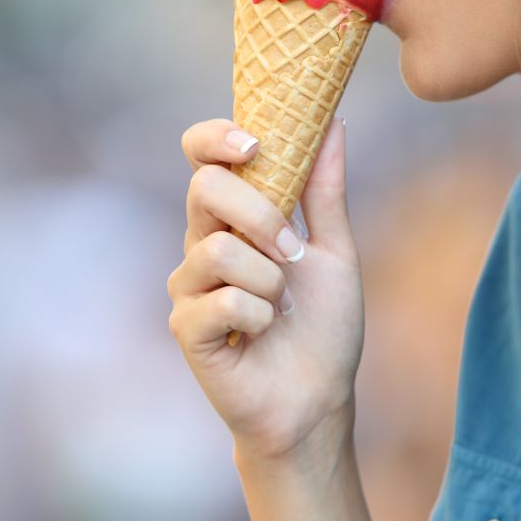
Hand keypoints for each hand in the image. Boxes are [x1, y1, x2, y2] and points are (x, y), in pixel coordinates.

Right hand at [167, 116, 364, 459]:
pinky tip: (264, 332)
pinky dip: (258, 315)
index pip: (202, 156)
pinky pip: (221, 299)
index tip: (254, 143)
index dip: (216, 137)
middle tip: (293, 251)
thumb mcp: (334, 249)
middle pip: (204, 188)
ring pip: (216, 248)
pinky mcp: (187, 326)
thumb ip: (325, 189)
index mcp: (235, 216)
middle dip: (260, 214)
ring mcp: (189, 285)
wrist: (318, 398)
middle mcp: (202, 242)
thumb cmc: (323, 326)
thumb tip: (334, 122)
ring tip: (282, 306)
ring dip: (268, 279)